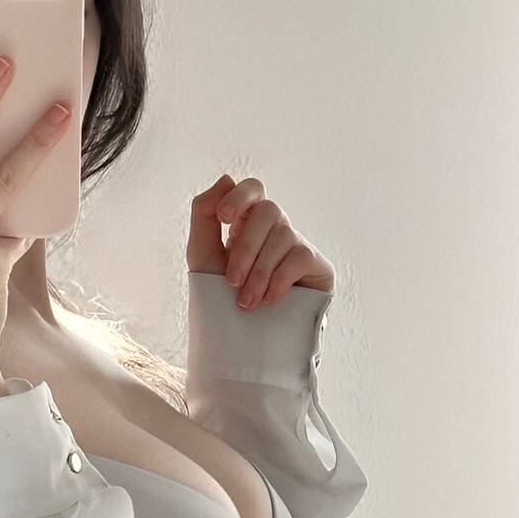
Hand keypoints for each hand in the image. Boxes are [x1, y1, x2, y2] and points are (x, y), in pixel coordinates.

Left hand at [186, 174, 334, 308]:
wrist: (240, 338)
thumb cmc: (219, 296)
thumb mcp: (202, 254)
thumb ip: (204, 214)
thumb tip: (227, 178)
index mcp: (247, 221)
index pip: (253, 188)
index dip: (240, 196)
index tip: (222, 218)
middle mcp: (275, 228)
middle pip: (268, 211)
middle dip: (246, 248)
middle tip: (231, 281)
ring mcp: (297, 245)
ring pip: (283, 236)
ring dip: (260, 273)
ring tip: (247, 303)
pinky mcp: (317, 265)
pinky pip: (300, 257)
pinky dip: (280, 279)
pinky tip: (270, 300)